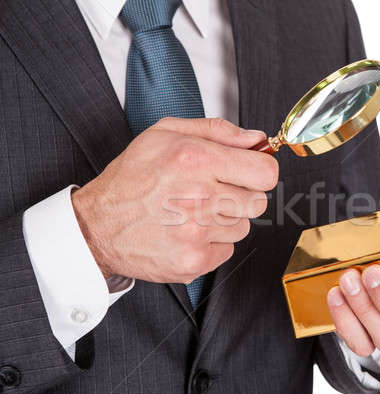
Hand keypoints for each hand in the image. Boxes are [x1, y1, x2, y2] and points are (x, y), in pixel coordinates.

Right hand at [72, 117, 277, 282]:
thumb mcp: (166, 133)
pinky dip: (212, 242)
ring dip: (224, 220)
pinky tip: (186, 231)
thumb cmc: (132, 177)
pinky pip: (227, 250)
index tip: (249, 172)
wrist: (97, 226)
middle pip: (259, 202)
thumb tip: (257, 139)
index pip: (266, 173)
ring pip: (243, 227)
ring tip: (192, 212)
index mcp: (195, 159)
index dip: (260, 170)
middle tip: (214, 192)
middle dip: (242, 195)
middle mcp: (199, 197)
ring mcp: (197, 233)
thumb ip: (218, 130)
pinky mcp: (194, 261)